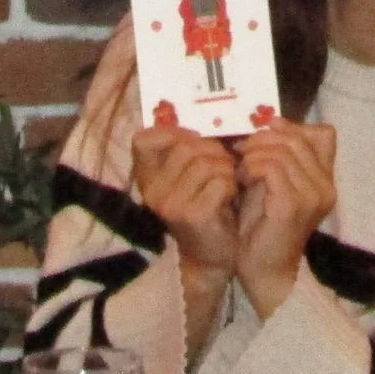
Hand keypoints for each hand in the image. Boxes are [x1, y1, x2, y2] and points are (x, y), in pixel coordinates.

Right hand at [131, 124, 242, 273]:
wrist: (213, 256)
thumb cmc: (206, 208)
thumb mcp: (188, 177)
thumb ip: (187, 151)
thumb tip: (197, 117)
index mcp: (148, 179)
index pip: (143, 140)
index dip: (171, 133)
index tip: (192, 140)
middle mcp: (153, 191)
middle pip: (187, 147)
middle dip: (213, 151)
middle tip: (223, 167)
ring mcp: (170, 203)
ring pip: (206, 162)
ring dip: (226, 169)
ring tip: (228, 183)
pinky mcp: (191, 214)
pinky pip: (220, 181)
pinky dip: (231, 185)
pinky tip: (229, 197)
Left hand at [233, 120, 337, 317]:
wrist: (263, 271)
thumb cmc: (263, 228)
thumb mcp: (273, 182)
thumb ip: (278, 155)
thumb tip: (272, 121)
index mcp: (326, 180)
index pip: (322, 134)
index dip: (291, 129)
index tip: (263, 137)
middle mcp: (326, 186)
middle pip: (298, 138)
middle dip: (264, 139)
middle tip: (241, 151)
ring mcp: (313, 195)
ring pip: (282, 150)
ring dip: (254, 154)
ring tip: (241, 170)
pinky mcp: (293, 205)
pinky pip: (271, 168)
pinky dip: (251, 167)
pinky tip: (242, 179)